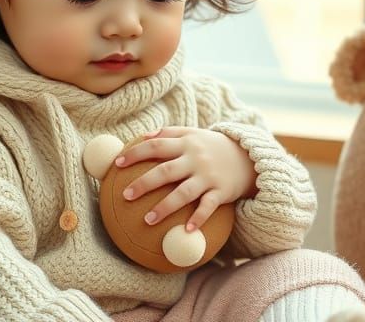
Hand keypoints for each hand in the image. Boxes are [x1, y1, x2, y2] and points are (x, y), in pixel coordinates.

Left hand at [116, 126, 257, 231]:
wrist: (247, 157)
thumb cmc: (211, 146)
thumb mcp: (192, 134)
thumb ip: (168, 133)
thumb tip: (142, 137)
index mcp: (185, 143)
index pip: (155, 146)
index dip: (135, 153)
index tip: (117, 164)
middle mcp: (195, 159)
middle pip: (165, 171)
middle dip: (144, 183)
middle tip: (125, 196)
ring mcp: (208, 176)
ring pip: (184, 193)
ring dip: (165, 207)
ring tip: (147, 220)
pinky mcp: (221, 192)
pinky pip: (208, 207)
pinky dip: (198, 219)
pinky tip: (186, 231)